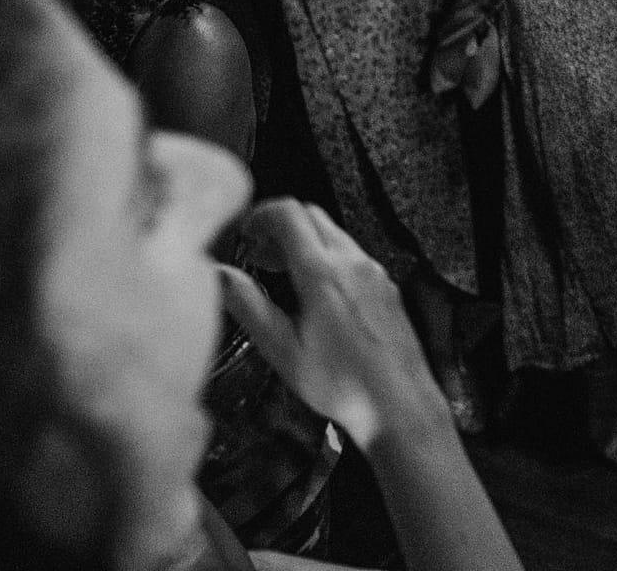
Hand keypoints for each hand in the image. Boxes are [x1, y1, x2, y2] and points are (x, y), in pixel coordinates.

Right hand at [220, 199, 448, 452]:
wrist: (399, 402)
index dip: (260, 214)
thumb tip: (218, 275)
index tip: (244, 234)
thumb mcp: (282, 350)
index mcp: (323, 272)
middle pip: (313, 216)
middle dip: (280, 227)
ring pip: (334, 234)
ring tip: (281, 275)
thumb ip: (249, 306)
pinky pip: (352, 255)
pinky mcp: (387, 286)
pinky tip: (314, 293)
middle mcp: (353, 262)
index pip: (290, 213)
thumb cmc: (339, 383)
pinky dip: (326, 258)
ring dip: (304, 243)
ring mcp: (375, 271)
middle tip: (259, 256)